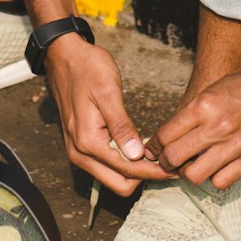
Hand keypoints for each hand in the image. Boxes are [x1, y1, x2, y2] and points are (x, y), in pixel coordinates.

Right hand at [44, 36, 173, 195]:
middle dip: (146, 177)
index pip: (127, 170)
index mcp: (87, 141)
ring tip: (160, 157)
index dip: (153, 171)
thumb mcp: (108, 91)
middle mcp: (79, 153)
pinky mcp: (81, 146)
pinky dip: (125, 165)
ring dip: (136, 173)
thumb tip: (137, 155)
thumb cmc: (87, 68)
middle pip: (119, 184)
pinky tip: (141, 151)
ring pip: (113, 178)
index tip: (176, 168)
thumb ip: (121, 125)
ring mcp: (78, 152)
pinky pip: (106, 166)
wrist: (64, 57)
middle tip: (171, 164)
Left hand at [150, 54, 240, 190]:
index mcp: (202, 106)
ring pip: (195, 175)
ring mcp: (235, 144)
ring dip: (189, 172)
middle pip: (174, 158)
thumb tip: (164, 140)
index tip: (154, 150)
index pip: (165, 136)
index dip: (154, 146)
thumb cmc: (240, 85)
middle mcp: (217, 126)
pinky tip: (215, 168)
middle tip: (169, 160)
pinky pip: (221, 181)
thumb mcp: (209, 91)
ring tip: (192, 164)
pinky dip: (214, 178)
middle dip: (166, 162)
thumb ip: (188, 115)